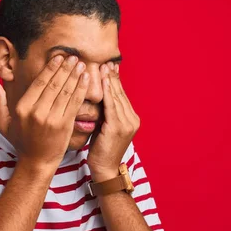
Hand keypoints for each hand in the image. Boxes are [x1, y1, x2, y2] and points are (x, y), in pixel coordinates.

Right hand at [0, 55, 89, 170]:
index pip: (39, 83)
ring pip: (65, 92)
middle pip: (54, 84)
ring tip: (81, 64)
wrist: (36, 162)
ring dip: (75, 75)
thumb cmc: (22, 142)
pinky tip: (86, 79)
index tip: (58, 57)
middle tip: (73, 57)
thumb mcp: (4, 124)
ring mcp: (51, 119)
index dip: (50, 68)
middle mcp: (36, 112)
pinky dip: (81, 89)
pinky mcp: (64, 126)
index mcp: (22, 108)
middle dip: (65, 68)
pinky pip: (74, 103)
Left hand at [88, 62, 139, 181]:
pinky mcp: (118, 128)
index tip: (109, 66)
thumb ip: (106, 113)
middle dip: (113, 77)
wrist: (104, 169)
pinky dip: (108, 92)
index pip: (122, 95)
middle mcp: (132, 120)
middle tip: (106, 61)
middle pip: (121, 93)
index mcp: (131, 119)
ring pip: (117, 97)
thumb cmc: (101, 149)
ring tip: (103, 66)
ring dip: (110, 80)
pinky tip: (103, 81)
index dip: (116, 80)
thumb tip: (98, 97)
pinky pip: (111, 106)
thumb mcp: (105, 127)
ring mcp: (127, 124)